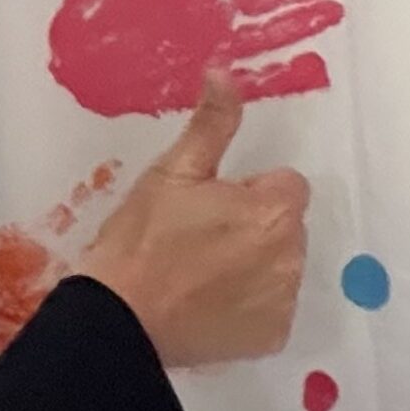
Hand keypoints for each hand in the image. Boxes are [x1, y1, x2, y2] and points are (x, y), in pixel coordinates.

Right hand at [76, 72, 309, 366]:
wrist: (118, 319)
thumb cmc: (142, 240)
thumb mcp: (173, 171)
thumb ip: (212, 122)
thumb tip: (226, 72)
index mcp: (275, 211)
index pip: (284, 185)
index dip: (247, 192)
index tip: (208, 206)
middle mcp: (291, 256)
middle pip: (285, 227)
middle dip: (253, 228)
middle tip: (198, 240)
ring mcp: (283, 301)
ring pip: (279, 268)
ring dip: (252, 266)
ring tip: (199, 275)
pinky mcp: (272, 338)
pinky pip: (270, 310)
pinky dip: (247, 308)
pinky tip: (207, 306)